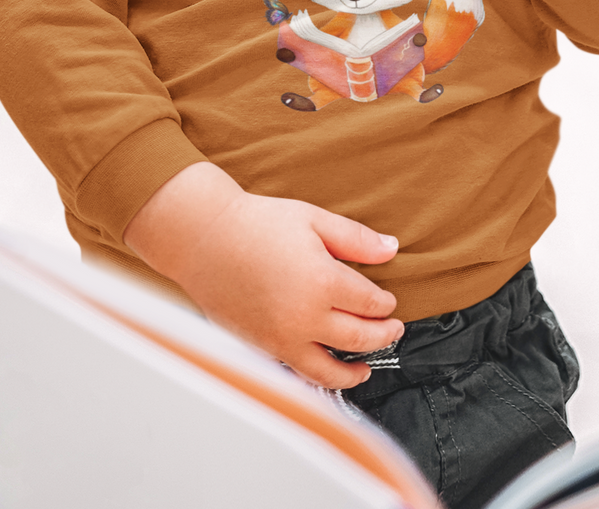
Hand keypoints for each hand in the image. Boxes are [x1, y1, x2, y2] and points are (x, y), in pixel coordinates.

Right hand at [123, 162, 403, 388]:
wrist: (205, 239)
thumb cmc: (255, 224)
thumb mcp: (312, 219)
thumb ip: (356, 239)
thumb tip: (390, 249)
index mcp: (323, 281)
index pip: (370, 303)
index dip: (385, 303)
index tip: (389, 301)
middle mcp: (306, 317)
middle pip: (360, 338)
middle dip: (382, 335)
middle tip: (393, 330)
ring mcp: (283, 338)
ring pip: (331, 370)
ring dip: (356, 371)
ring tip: (366, 368)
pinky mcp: (264, 349)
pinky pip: (299, 373)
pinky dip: (320, 378)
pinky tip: (326, 370)